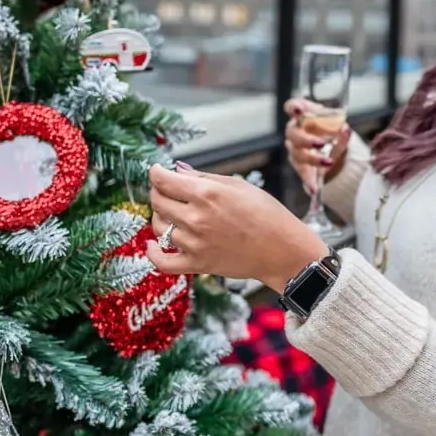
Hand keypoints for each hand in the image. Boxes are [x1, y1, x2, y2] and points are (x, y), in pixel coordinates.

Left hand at [146, 163, 329, 292]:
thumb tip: (178, 170)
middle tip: (167, 190)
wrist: (282, 249)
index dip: (156, 173)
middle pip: (157, 201)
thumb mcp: (237, 185)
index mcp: (206, 193)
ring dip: (161, 216)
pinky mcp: (197, 264)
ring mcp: (194, 243)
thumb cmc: (267, 213)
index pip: (163, 180)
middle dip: (158, 191)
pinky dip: (152, 252)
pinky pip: (162, 262)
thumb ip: (203, 177)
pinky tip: (153, 244)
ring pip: (158, 226)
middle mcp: (196, 217)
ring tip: (173, 213)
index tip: (158, 172)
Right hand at [284, 98, 351, 187]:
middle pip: (293, 134)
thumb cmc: (331, 131)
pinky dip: (309, 181)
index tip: (298, 110)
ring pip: (298, 154)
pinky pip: (302, 173)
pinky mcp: (300, 165)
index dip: (293, 107)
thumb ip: (341, 131)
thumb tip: (345, 130)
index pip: (291, 106)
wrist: (333, 149)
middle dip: (306, 139)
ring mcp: (296, 149)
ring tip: (328, 162)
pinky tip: (313, 188)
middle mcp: (296, 131)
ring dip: (313, 159)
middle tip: (320, 143)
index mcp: (304, 115)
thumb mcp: (340, 128)